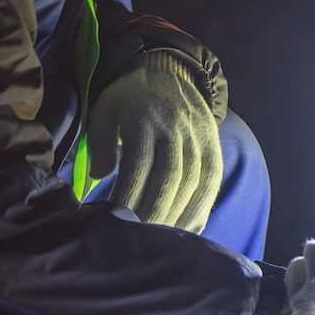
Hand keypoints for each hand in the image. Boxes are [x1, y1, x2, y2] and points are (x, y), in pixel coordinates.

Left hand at [90, 50, 223, 233]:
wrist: (171, 73)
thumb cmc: (129, 100)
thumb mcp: (105, 110)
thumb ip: (100, 143)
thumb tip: (101, 177)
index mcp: (146, 118)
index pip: (139, 164)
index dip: (128, 195)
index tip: (114, 220)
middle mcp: (177, 129)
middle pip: (169, 177)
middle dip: (153, 212)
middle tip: (137, 239)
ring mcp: (199, 140)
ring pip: (192, 184)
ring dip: (176, 216)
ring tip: (159, 241)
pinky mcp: (214, 150)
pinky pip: (210, 185)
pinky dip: (199, 211)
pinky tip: (185, 231)